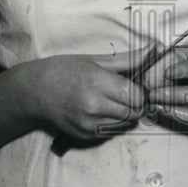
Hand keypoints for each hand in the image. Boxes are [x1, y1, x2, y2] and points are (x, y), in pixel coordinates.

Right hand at [20, 52, 146, 140]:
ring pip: (125, 124)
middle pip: (133, 112)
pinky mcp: (85, 135)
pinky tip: (99, 110)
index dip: (139, 91)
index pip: (135, 95)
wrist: (34, 92)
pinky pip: (111, 131)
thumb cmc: (64, 70)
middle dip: (134, 103)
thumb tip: (153, 51)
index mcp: (96, 82)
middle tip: (124, 94)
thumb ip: (127, 60)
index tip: (133, 85)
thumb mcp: (94, 60)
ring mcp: (88, 124)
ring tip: (110, 101)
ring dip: (124, 114)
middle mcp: (93, 106)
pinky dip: (112, 122)